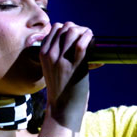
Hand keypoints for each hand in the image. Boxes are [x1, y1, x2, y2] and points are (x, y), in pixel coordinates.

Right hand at [38, 22, 92, 136]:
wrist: (63, 109)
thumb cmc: (62, 89)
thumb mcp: (53, 69)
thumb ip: (58, 54)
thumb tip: (74, 39)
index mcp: (43, 54)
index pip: (55, 28)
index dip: (69, 28)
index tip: (77, 35)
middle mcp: (50, 55)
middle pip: (65, 27)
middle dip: (77, 28)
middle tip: (86, 37)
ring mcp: (61, 60)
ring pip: (72, 32)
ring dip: (84, 32)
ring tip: (90, 39)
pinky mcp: (74, 66)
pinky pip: (81, 44)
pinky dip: (89, 38)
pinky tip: (93, 41)